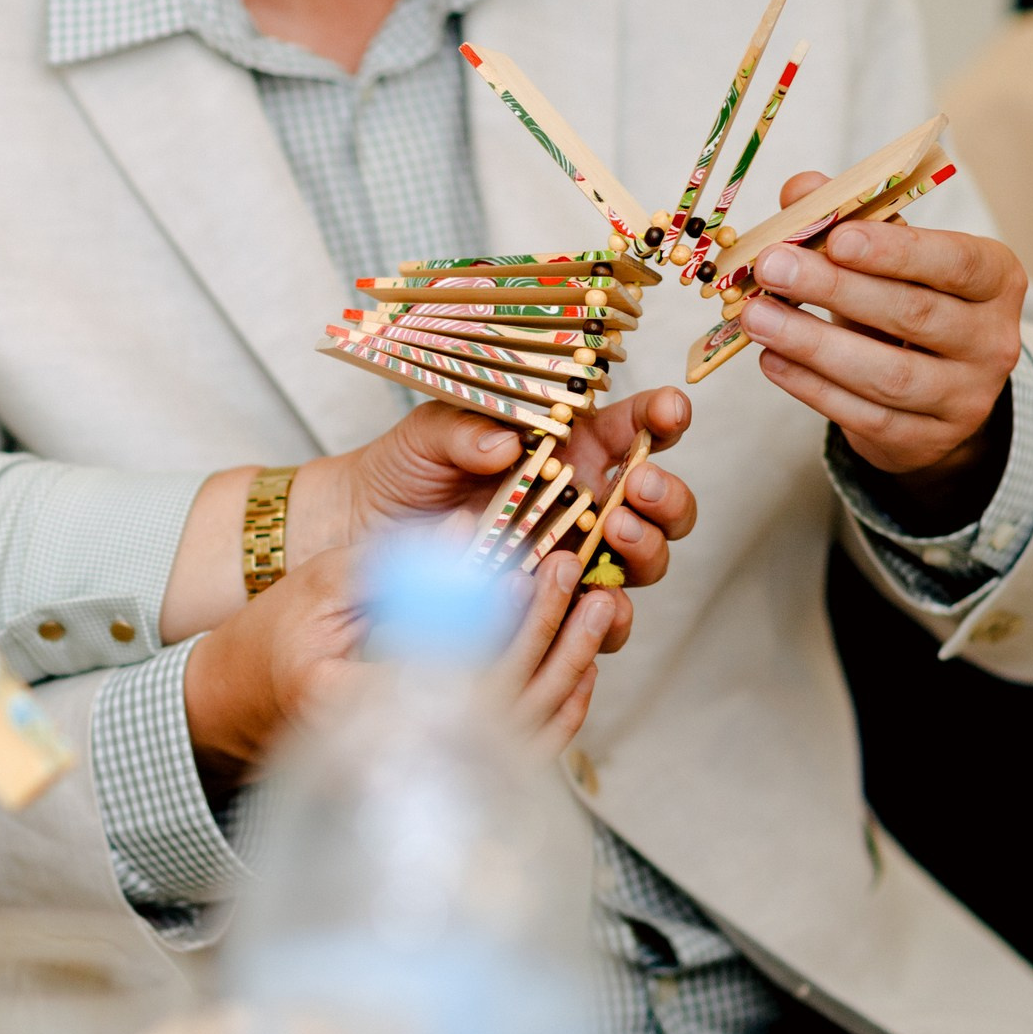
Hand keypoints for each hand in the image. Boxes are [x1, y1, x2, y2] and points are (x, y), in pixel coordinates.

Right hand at [182, 541, 624, 787]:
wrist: (247, 700)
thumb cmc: (276, 641)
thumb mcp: (319, 586)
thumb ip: (391, 562)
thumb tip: (467, 534)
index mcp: (352, 707)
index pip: (446, 667)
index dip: (497, 617)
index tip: (528, 568)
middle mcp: (396, 752)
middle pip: (501, 701)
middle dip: (547, 631)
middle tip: (574, 571)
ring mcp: (430, 768)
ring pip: (525, 728)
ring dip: (570, 664)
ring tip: (599, 606)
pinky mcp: (453, 767)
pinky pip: (525, 746)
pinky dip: (561, 702)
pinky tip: (583, 657)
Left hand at [289, 391, 697, 588]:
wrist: (361, 534)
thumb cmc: (403, 471)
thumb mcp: (427, 436)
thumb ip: (464, 431)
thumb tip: (507, 445)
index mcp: (569, 446)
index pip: (633, 429)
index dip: (662, 418)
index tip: (671, 411)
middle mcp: (584, 503)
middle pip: (658, 504)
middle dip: (665, 495)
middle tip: (639, 486)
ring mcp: (573, 558)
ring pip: (645, 560)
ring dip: (645, 546)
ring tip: (613, 530)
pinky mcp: (552, 608)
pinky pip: (601, 622)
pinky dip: (610, 615)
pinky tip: (597, 601)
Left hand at [743, 172, 1025, 501]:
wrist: (934, 397)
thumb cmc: (907, 308)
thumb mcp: (889, 262)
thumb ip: (848, 221)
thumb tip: (800, 188)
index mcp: (995, 279)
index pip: (955, 262)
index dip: (896, 252)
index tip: (837, 238)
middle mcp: (993, 339)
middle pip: (915, 315)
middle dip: (836, 290)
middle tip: (772, 268)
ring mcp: (966, 397)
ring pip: (888, 374)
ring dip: (813, 344)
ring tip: (757, 317)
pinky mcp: (927, 440)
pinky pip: (864, 416)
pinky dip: (811, 388)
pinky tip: (772, 360)